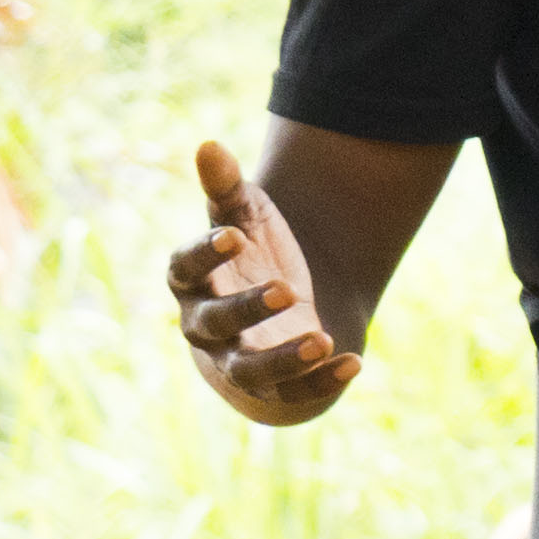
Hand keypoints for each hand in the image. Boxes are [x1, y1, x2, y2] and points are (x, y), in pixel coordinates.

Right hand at [167, 141, 357, 421]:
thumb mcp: (247, 217)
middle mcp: (206, 327)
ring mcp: (239, 361)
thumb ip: (227, 188)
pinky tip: (355, 362)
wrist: (297, 301)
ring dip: (284, 359)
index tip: (234, 235)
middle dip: (246, 309)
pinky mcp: (276, 388)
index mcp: (193, 282)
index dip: (204, 255)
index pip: (183, 270)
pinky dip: (324, 382)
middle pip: (213, 323)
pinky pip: (296, 393)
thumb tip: (209, 144)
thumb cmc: (258, 254)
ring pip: (250, 371)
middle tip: (287, 288)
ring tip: (323, 338)